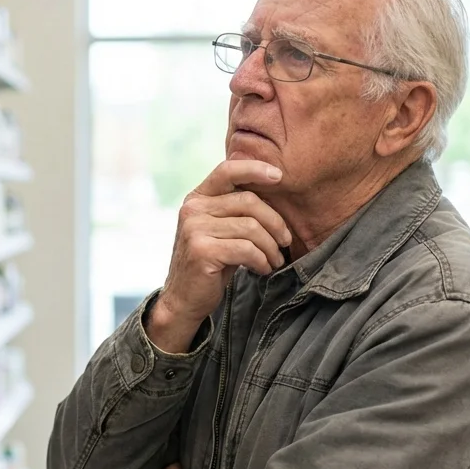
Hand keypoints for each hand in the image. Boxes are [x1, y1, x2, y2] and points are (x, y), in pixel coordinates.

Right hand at [146, 158, 291, 352]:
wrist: (184, 300)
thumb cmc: (211, 263)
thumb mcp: (220, 229)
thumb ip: (236, 209)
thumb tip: (275, 189)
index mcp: (197, 198)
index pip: (227, 170)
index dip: (255, 168)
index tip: (279, 176)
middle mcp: (192, 208)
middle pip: (249, 201)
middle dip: (275, 223)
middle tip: (285, 242)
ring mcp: (194, 229)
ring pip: (251, 227)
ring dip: (271, 247)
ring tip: (275, 260)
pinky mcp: (202, 250)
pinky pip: (247, 249)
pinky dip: (262, 261)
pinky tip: (262, 269)